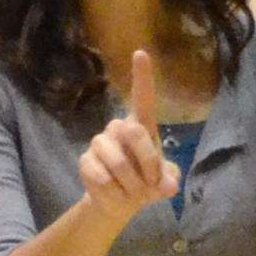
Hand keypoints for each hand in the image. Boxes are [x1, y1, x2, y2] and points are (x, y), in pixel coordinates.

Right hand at [72, 48, 180, 225]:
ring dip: (131, 182)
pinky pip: (101, 175)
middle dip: (147, 161)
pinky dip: (114, 191)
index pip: (142, 97)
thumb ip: (170, 180)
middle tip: (152, 183)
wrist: (120, 203)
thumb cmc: (147, 183)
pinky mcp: (85, 160)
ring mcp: (100, 143)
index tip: (140, 53)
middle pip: (133, 132)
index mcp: (141, 126)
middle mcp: (119, 128)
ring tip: (133, 193)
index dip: (142, 76)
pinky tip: (116, 193)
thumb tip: (168, 186)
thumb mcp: (165, 183)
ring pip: (117, 160)